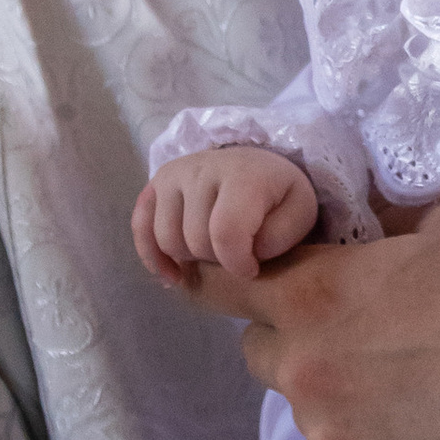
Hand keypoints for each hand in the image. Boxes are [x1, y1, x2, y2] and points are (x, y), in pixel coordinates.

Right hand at [135, 146, 318, 283]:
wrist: (255, 165)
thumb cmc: (278, 195)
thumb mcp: (299, 212)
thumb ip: (281, 235)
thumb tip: (248, 252)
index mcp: (242, 174)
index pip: (225, 232)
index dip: (237, 263)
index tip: (251, 269)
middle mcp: (201, 167)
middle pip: (194, 240)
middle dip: (216, 261)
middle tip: (234, 258)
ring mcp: (173, 174)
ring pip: (167, 239)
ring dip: (189, 259)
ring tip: (212, 257)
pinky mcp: (155, 184)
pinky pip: (140, 227)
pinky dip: (152, 256)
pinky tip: (172, 274)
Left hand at [188, 190, 439, 439]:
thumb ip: (380, 230)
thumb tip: (353, 229)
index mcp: (314, 296)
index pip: (216, 283)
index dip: (226, 273)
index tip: (245, 276)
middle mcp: (306, 376)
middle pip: (263, 353)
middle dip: (299, 339)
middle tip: (370, 336)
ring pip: (311, 416)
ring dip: (343, 400)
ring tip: (422, 394)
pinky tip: (438, 439)